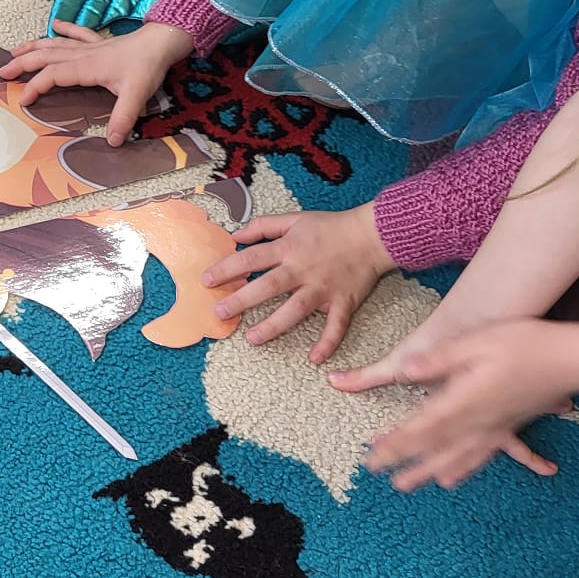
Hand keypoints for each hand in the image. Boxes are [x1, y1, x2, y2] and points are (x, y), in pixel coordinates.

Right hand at [0, 20, 194, 143]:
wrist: (162, 41)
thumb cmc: (148, 66)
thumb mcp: (136, 96)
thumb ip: (122, 119)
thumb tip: (111, 142)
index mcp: (86, 68)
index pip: (53, 76)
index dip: (35, 87)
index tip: (23, 100)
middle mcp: (83, 55)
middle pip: (46, 57)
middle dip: (23, 64)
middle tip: (3, 72)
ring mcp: (90, 47)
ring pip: (55, 44)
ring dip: (34, 46)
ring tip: (14, 51)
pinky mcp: (101, 42)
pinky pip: (78, 33)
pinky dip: (64, 28)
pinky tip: (54, 24)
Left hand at [203, 204, 391, 362]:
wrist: (372, 235)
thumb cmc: (330, 227)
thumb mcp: (294, 219)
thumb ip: (263, 226)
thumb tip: (235, 235)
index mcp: (289, 248)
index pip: (251, 258)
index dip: (227, 268)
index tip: (206, 280)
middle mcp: (303, 270)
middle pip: (268, 286)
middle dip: (242, 300)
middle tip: (219, 313)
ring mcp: (323, 288)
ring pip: (296, 310)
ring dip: (274, 325)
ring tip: (252, 338)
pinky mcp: (343, 302)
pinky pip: (336, 326)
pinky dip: (327, 342)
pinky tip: (314, 358)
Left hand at [355, 317, 572, 490]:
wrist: (573, 360)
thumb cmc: (526, 344)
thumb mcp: (477, 342)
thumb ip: (440, 359)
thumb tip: (405, 369)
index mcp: (464, 400)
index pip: (421, 427)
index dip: (395, 442)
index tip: (372, 455)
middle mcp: (478, 422)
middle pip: (433, 446)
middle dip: (403, 460)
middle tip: (376, 473)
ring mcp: (495, 428)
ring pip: (455, 456)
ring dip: (427, 470)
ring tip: (407, 485)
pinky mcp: (509, 427)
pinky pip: (481, 456)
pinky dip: (463, 469)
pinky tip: (454, 478)